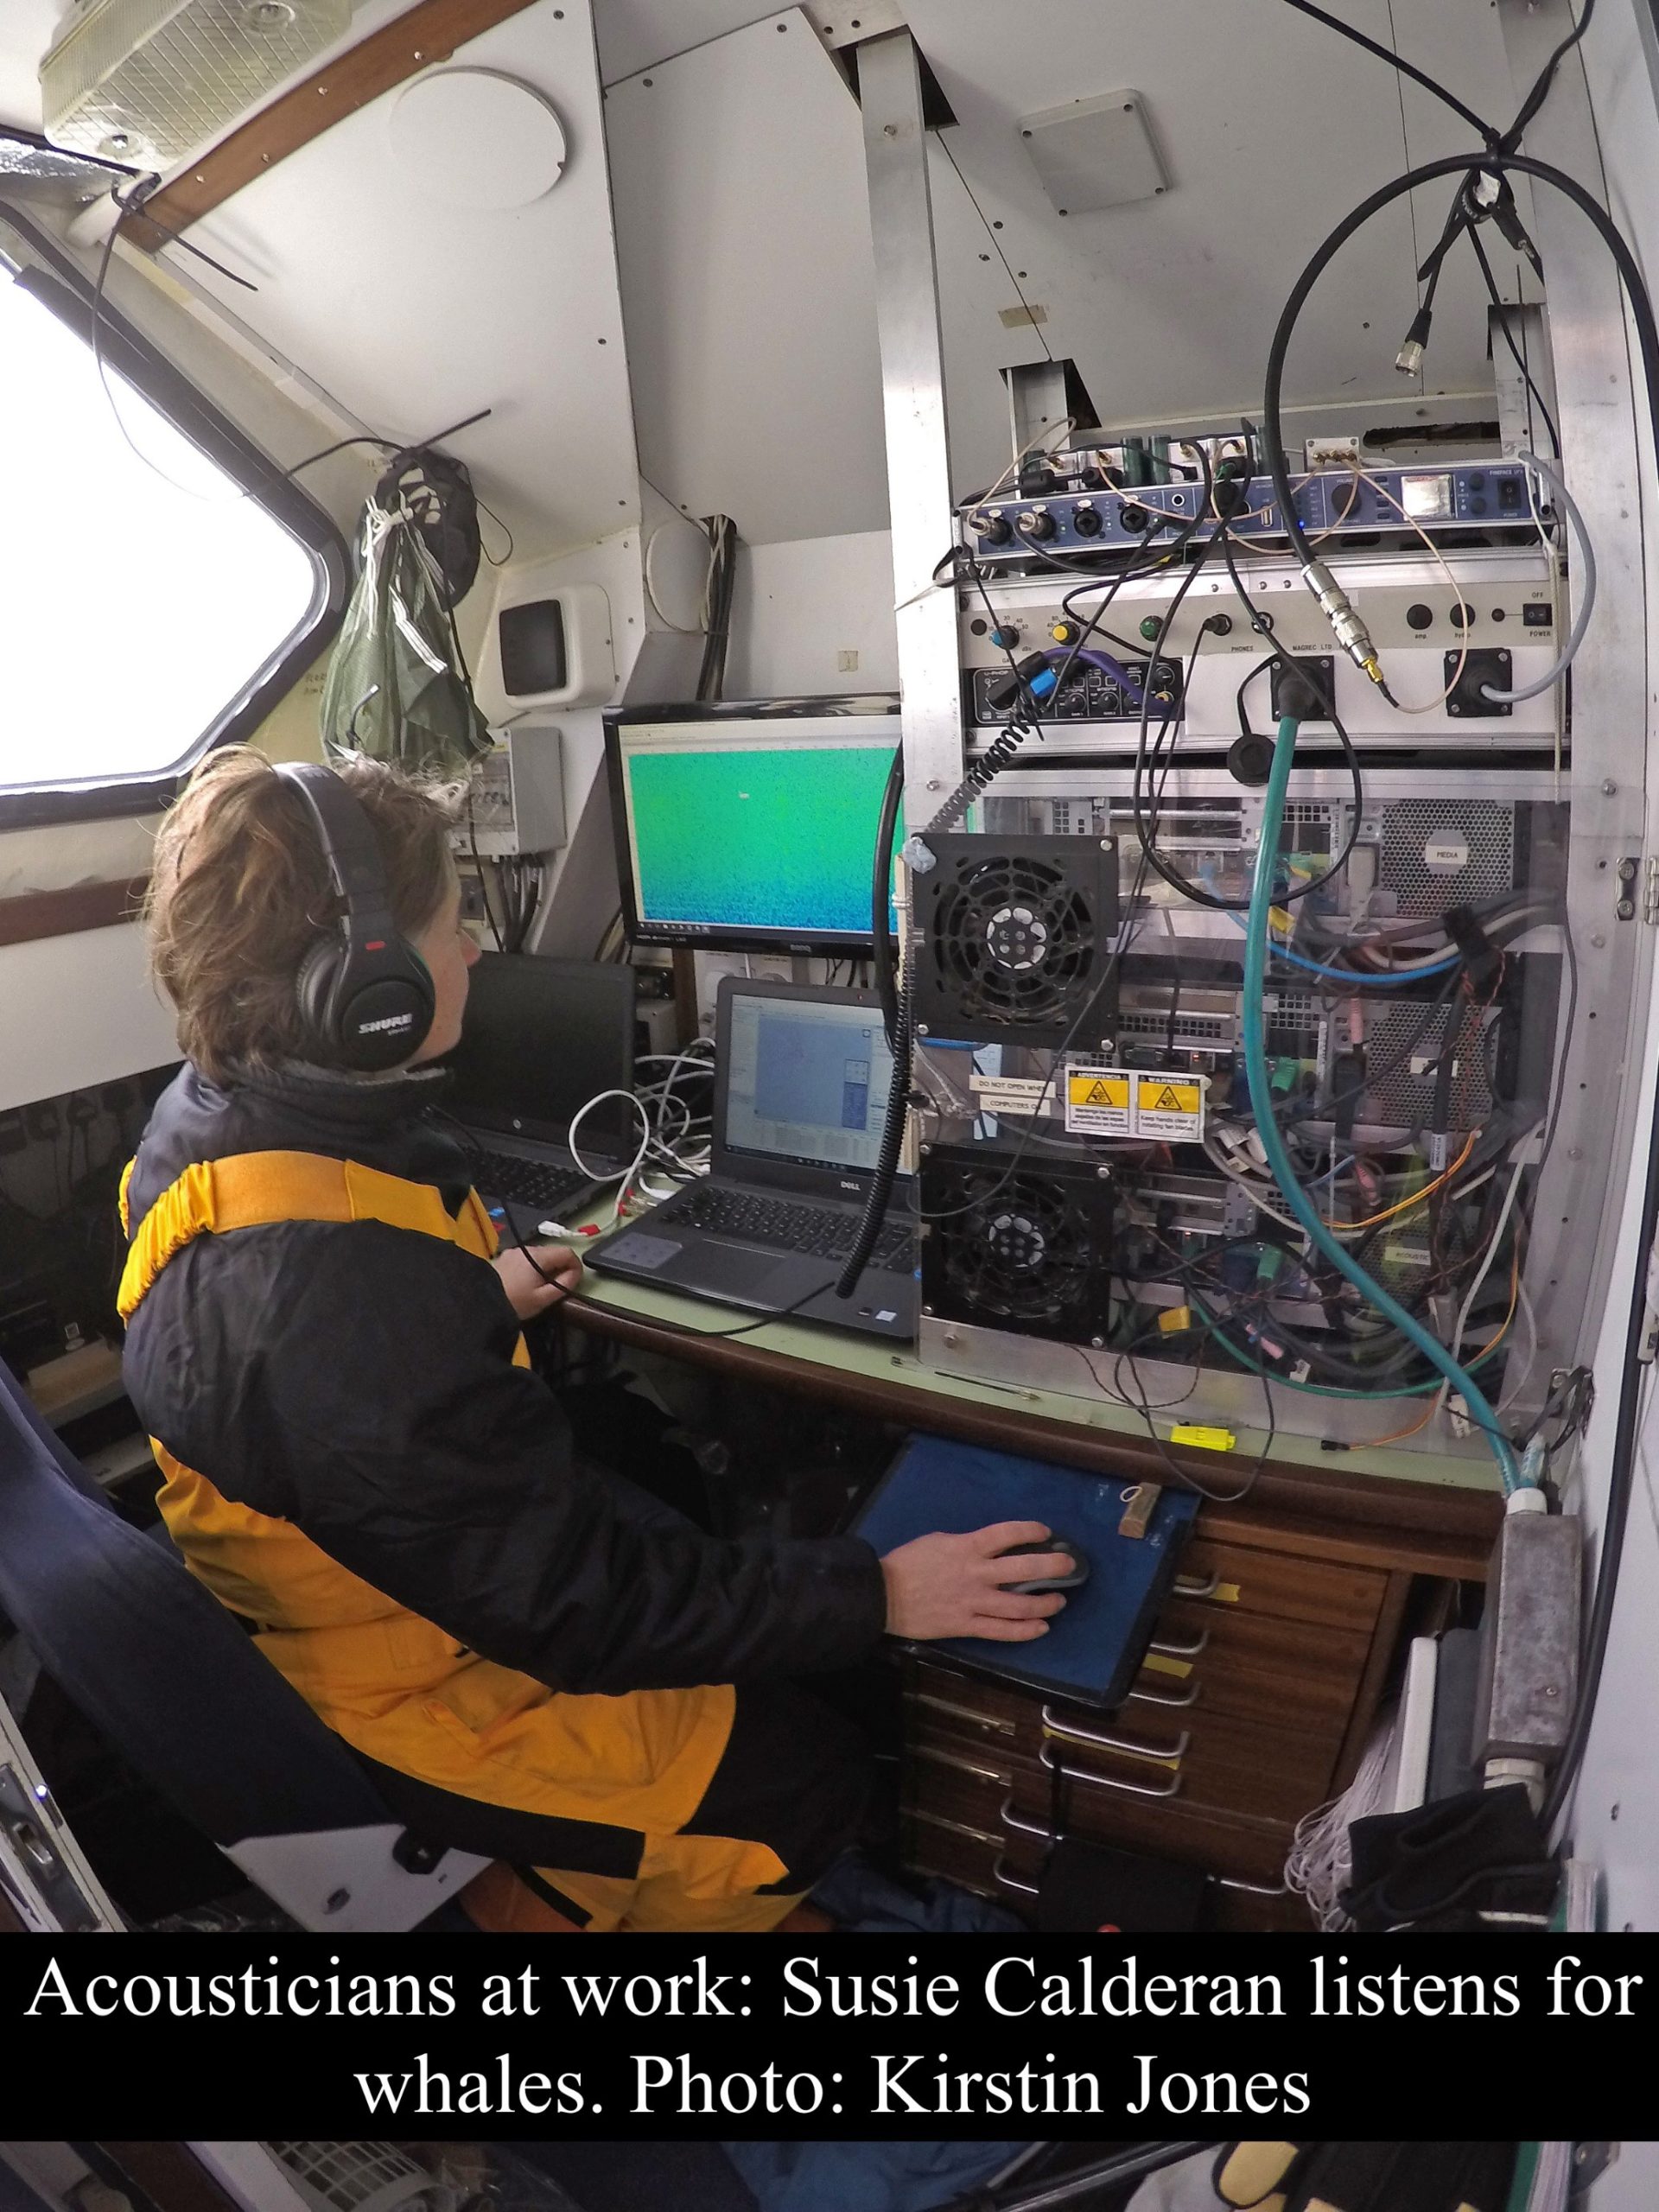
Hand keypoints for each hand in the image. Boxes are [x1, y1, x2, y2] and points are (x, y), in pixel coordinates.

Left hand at [494, 1242, 583, 1318]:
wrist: (482, 1304)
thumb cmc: (512, 1303)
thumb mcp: (543, 1298)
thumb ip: (564, 1284)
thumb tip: (575, 1274)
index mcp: (537, 1257)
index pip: (566, 1252)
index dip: (576, 1265)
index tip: (576, 1278)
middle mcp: (525, 1250)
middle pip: (552, 1252)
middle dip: (560, 1267)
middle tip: (559, 1286)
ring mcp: (513, 1253)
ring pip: (538, 1256)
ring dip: (545, 1268)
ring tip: (541, 1287)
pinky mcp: (504, 1259)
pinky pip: (525, 1259)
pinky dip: (531, 1268)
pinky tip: (526, 1284)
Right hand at [879, 1521, 1073, 1642]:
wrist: (883, 1595)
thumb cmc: (909, 1563)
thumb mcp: (939, 1541)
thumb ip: (967, 1545)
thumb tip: (990, 1549)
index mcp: (967, 1547)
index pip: (1007, 1534)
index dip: (1030, 1532)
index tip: (1045, 1532)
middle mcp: (976, 1574)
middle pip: (1023, 1570)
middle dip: (1052, 1566)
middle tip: (1069, 1565)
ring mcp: (973, 1603)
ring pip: (1019, 1606)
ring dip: (1045, 1602)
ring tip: (1059, 1600)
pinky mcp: (967, 1626)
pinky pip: (1002, 1631)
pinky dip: (1025, 1631)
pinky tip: (1042, 1627)